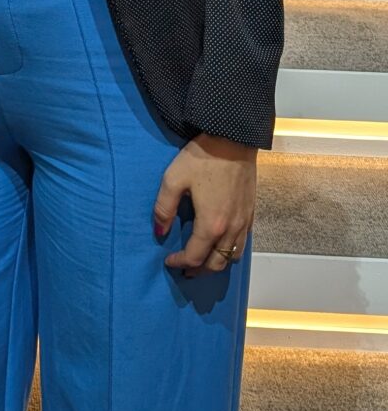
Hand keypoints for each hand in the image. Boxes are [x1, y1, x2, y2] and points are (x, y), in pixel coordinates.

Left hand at [153, 133, 256, 277]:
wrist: (233, 139)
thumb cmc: (202, 157)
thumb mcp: (173, 179)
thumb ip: (164, 208)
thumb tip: (159, 231)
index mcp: (210, 224)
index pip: (194, 257)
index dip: (179, 262)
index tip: (168, 260)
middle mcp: (230, 229)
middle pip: (216, 264)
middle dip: (199, 271)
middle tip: (185, 268)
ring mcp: (243, 222)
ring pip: (232, 257)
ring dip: (216, 263)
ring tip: (203, 260)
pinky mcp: (251, 212)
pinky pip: (243, 243)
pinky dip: (231, 251)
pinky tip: (220, 242)